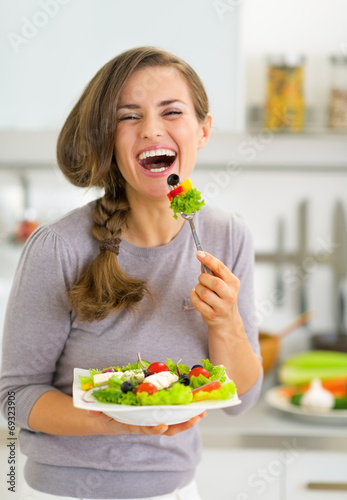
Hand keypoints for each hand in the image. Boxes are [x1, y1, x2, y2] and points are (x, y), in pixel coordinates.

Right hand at [86, 410, 206, 435]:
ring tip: (201, 411)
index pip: (144, 428)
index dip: (154, 428)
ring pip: (173, 423)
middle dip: (182, 424)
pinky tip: (193, 404)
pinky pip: (171, 413)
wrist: (103, 418)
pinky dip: (183, 410)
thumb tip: (91, 410)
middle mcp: (144, 423)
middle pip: (166, 428)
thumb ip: (97, 411)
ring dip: (188, 418)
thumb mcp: (99, 413)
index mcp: (132, 424)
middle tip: (196, 417)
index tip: (162, 425)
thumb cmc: (104, 414)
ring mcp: (151, 419)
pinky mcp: (155, 412)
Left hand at [190, 251, 239, 327]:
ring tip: (200, 290)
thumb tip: (201, 257)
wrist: (227, 320)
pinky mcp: (212, 315)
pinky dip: (194, 296)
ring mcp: (222, 307)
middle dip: (203, 279)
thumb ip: (212, 271)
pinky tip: (197, 297)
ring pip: (203, 292)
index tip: (198, 253)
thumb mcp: (222, 282)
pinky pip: (197, 302)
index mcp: (233, 283)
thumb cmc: (221, 296)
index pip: (221, 268)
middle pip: (214, 282)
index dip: (209, 259)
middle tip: (202, 280)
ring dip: (197, 288)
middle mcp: (230, 295)